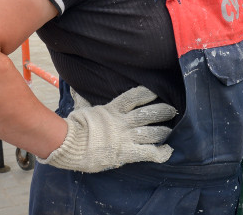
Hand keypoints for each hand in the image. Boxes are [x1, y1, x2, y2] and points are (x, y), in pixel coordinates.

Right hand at [39, 85, 175, 172]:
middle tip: (172, 110)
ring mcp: (126, 137)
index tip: (156, 92)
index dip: (147, 93)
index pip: (135, 96)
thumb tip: (74, 88)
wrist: (70, 144)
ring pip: (152, 132)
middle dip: (163, 111)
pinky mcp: (127, 153)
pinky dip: (161, 152)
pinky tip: (168, 151)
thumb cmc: (74, 127)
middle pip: (149, 113)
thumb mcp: (81, 108)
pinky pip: (149, 152)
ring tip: (170, 130)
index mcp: (113, 109)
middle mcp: (123, 121)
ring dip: (164, 131)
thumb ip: (82, 99)